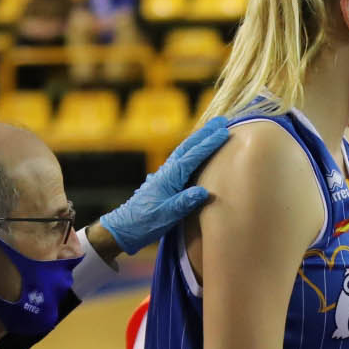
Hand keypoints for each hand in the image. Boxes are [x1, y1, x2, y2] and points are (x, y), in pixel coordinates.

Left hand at [97, 117, 231, 255]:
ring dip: (199, 139)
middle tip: (222, 120)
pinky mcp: (164, 181)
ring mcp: (164, 175)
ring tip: (212, 130)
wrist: (124, 228)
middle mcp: (167, 171)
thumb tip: (204, 191)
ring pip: (184, 151)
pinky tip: (194, 153)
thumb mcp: (166, 215)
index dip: (209, 144)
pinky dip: (191, 151)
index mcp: (169, 177)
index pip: (193, 156)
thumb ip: (184, 202)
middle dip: (206, 133)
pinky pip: (180, 160)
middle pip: (189, 146)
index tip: (224, 132)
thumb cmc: (145, 222)